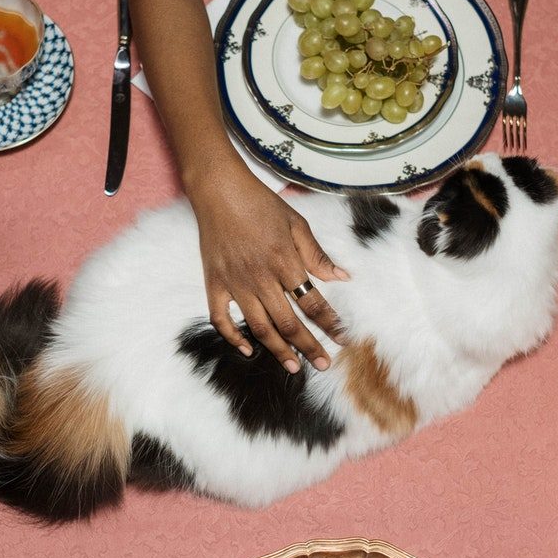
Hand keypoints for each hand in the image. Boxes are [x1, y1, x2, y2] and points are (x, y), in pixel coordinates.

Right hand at [190, 173, 348, 372]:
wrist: (219, 191)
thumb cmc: (260, 204)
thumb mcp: (296, 223)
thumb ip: (317, 254)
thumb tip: (342, 277)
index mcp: (284, 261)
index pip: (312, 302)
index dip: (329, 323)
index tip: (342, 339)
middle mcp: (261, 278)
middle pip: (289, 322)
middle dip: (308, 347)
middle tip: (322, 364)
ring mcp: (236, 283)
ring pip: (260, 327)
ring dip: (278, 350)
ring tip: (293, 367)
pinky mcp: (215, 284)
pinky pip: (221, 319)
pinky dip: (233, 338)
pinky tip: (248, 350)